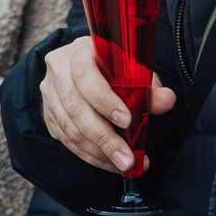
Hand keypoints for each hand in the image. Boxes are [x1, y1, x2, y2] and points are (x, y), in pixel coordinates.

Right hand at [40, 36, 175, 174]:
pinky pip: (69, 142)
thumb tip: (166, 100)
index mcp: (79, 51)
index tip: (126, 120)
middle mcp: (58, 72)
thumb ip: (149, 86)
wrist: (89, 66)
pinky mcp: (49, 116)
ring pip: (71, 130)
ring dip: (100, 152)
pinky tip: (110, 162)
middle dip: (105, 138)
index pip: (84, 75)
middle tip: (128, 159)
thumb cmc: (114, 66)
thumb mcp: (134, 69)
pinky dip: (92, 156)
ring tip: (124, 164)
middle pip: (76, 109)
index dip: (104, 99)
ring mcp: (50, 96)